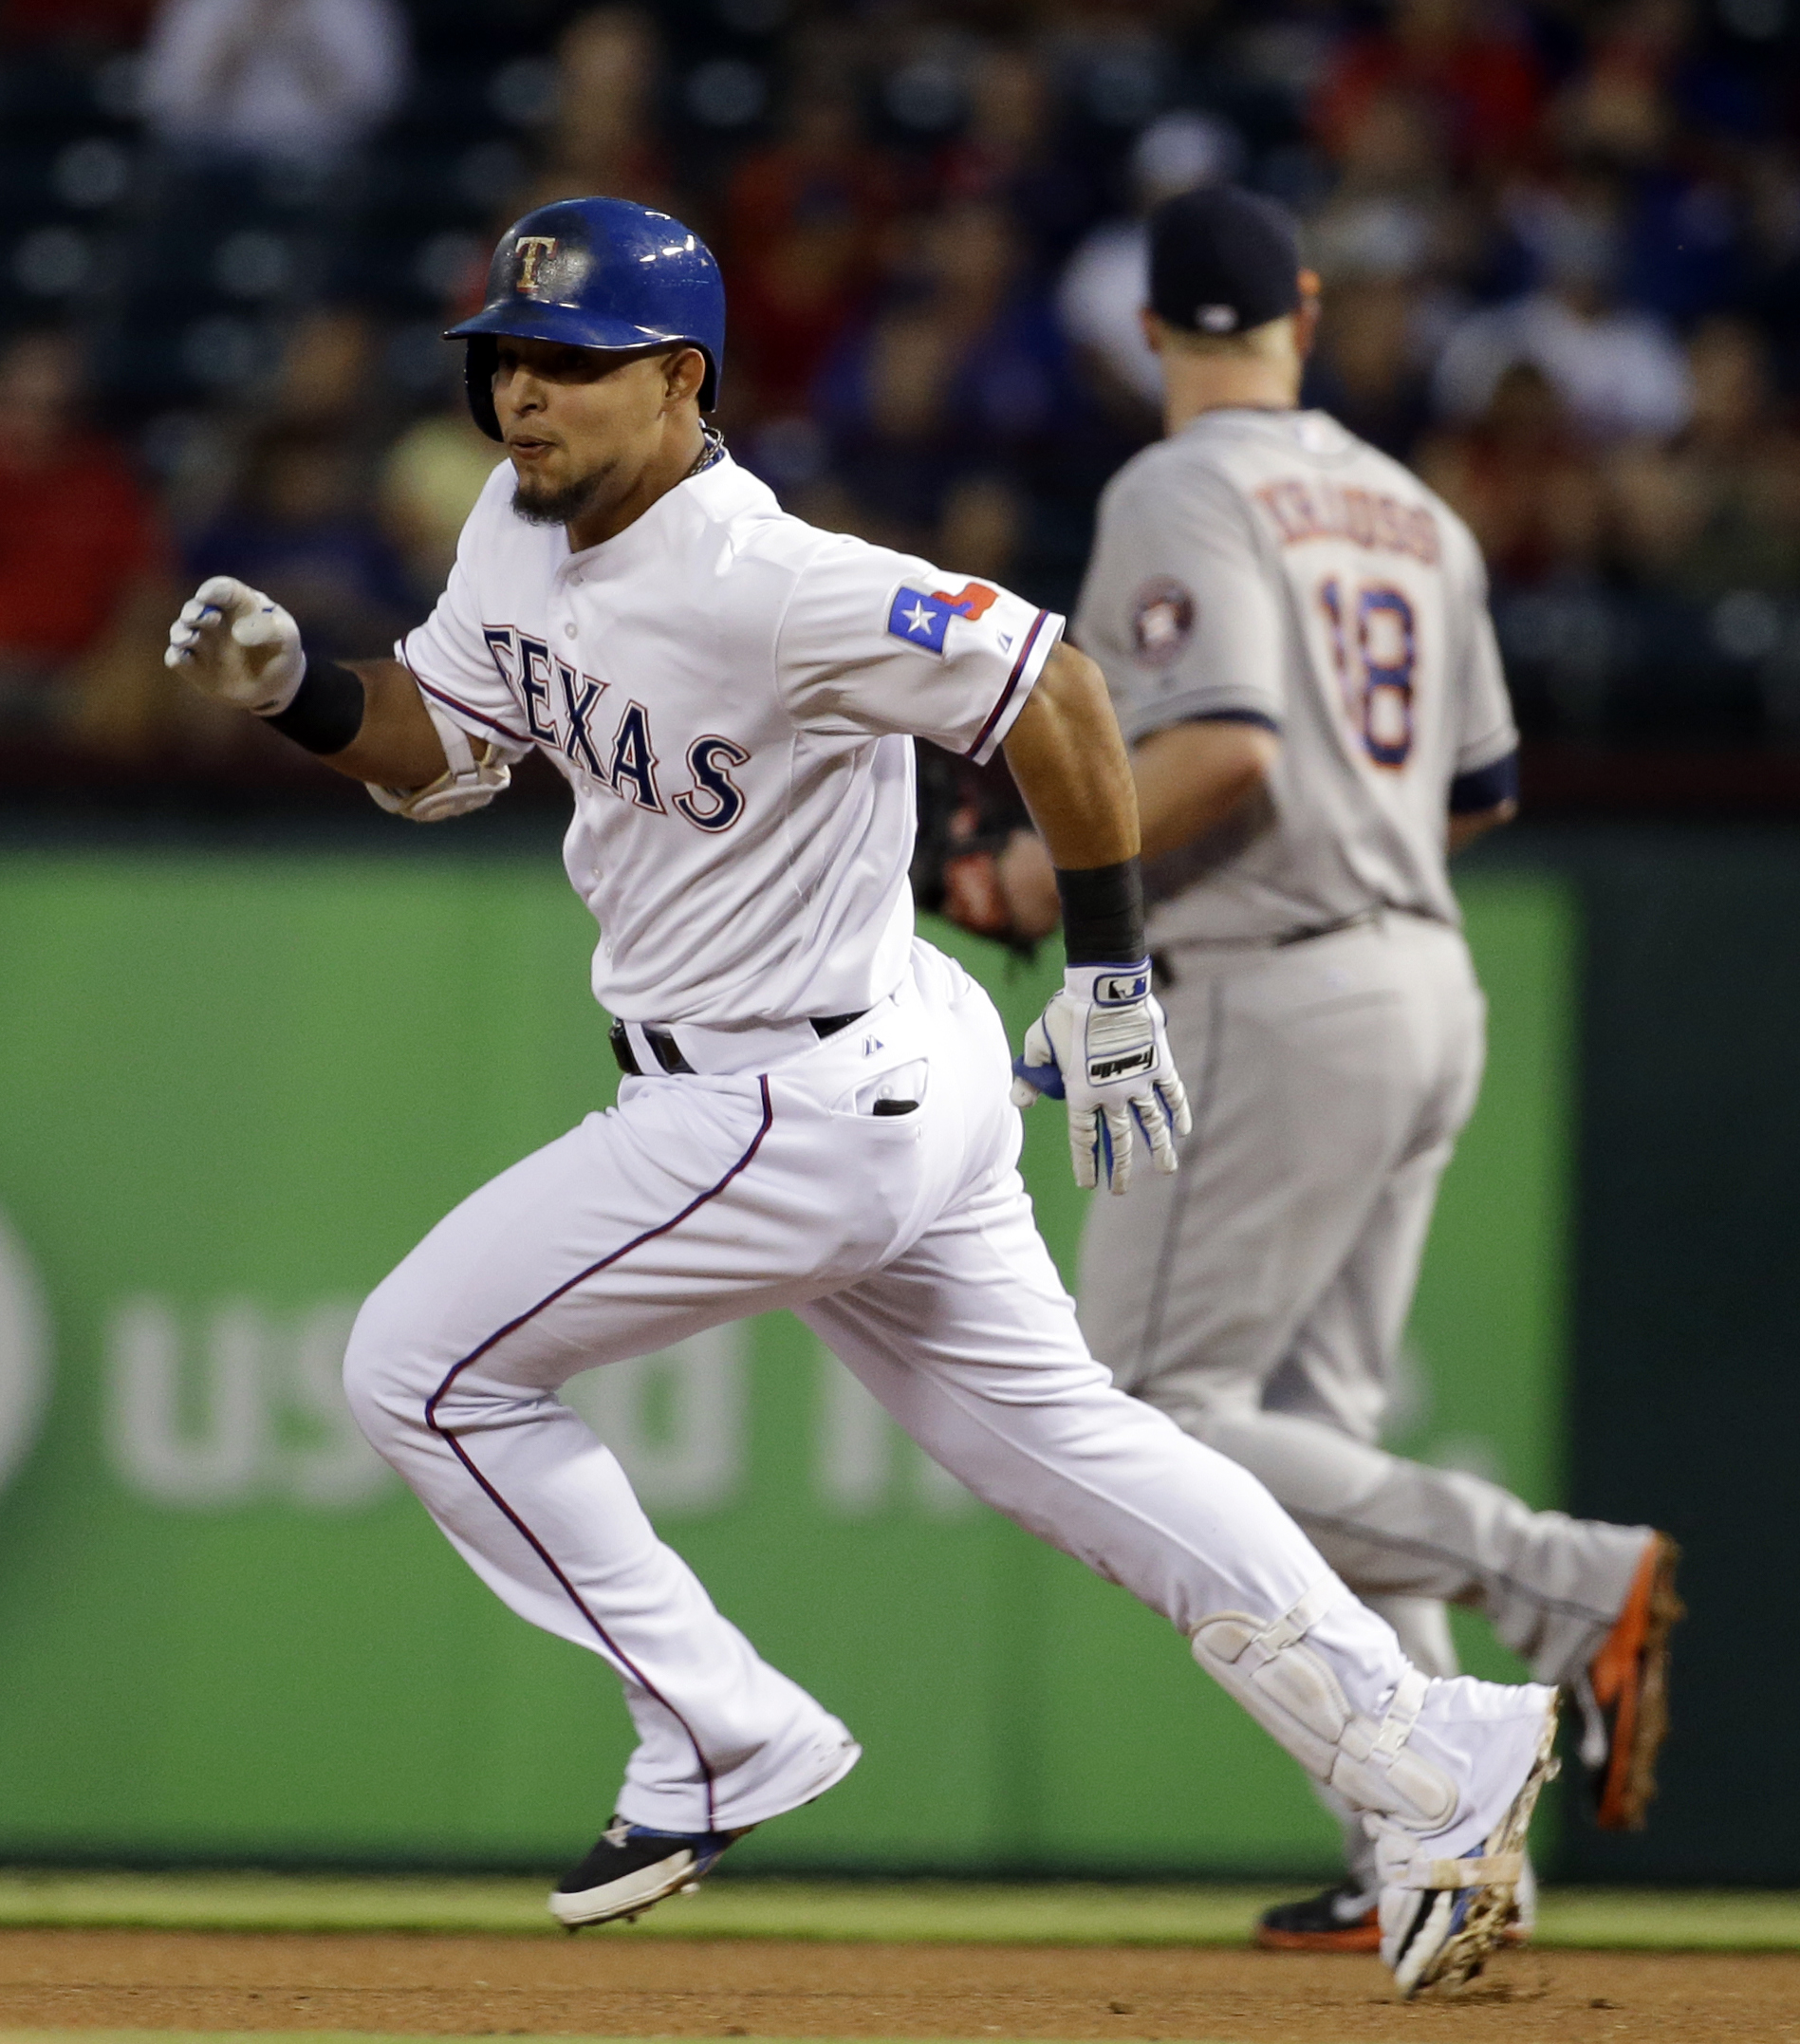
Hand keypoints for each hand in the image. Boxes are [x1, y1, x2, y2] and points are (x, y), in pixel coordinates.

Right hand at [164, 576, 304, 714]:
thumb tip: (238, 632)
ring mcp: (202, 642)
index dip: (213, 590)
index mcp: (238, 605)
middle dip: (193, 611)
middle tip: (197, 617)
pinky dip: (176, 656)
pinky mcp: (192, 665)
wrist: (274, 687)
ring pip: (181, 631)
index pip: (223, 589)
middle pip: (196, 608)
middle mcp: (214, 619)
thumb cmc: (281, 653)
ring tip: (190, 638)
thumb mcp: (287, 638)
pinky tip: (181, 657)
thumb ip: (270, 629)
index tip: (207, 596)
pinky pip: (177, 658)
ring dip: (181, 632)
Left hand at [1009, 961, 1191, 1192]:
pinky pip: (1173, 1094)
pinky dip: (1179, 1113)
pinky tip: (1183, 1131)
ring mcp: (1139, 1081)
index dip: (1086, 1164)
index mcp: (1081, 1093)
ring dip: (1159, 1149)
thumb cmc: (1066, 1014)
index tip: (1090, 1185)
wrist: (1105, 989)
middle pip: (1119, 1140)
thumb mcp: (1037, 1044)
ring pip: (1152, 1124)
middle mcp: (1112, 1095)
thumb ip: (1030, 1076)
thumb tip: (1019, 1103)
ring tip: (1167, 1170)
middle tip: (1121, 1189)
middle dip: (1121, 1168)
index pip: (1083, 1139)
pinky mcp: (1159, 1064)